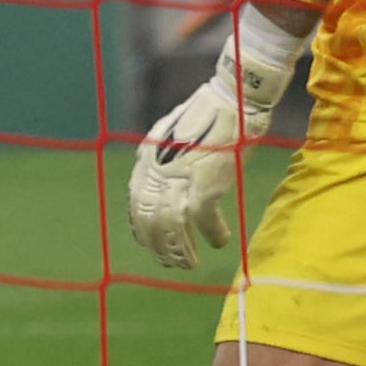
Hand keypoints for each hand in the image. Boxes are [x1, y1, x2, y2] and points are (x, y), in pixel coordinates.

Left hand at [128, 74, 242, 273]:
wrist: (230, 101)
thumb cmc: (206, 115)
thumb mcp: (170, 136)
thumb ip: (160, 157)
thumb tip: (157, 178)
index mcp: (146, 160)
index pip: (135, 203)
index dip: (142, 227)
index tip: (149, 243)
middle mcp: (156, 173)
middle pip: (149, 220)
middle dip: (158, 246)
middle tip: (169, 263)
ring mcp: (179, 180)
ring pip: (170, 228)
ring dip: (179, 250)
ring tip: (187, 264)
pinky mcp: (205, 186)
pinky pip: (203, 221)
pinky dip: (211, 234)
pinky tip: (218, 242)